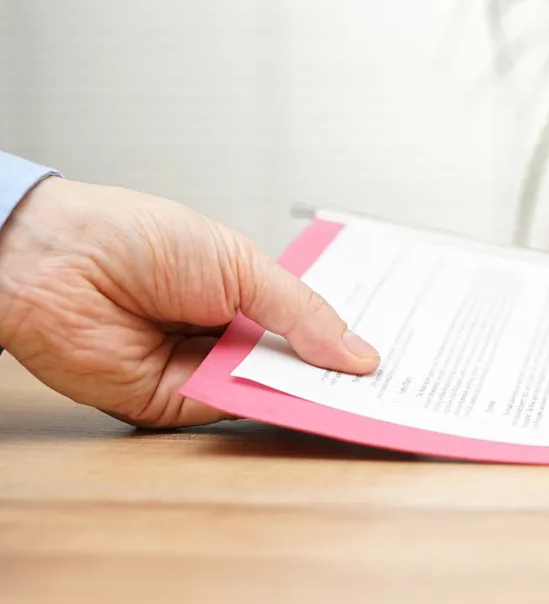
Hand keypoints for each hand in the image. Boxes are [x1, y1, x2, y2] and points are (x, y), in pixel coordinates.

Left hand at [0, 177, 379, 427]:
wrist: (58, 263)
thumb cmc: (138, 239)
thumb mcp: (243, 265)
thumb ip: (302, 314)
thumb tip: (358, 353)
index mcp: (243, 292)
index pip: (306, 325)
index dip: (343, 339)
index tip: (388, 353)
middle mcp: (224, 334)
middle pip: (293, 365)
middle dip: (334, 373)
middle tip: (387, 384)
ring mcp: (201, 370)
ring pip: (269, 393)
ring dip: (308, 395)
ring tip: (362, 395)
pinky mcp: (174, 404)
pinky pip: (232, 412)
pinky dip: (265, 410)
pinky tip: (303, 403)